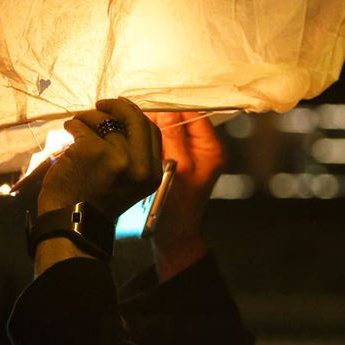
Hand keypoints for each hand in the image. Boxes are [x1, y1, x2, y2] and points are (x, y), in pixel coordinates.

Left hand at [39, 98, 162, 218]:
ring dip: (88, 116)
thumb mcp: (128, 182)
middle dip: (116, 106)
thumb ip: (134, 155)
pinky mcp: (94, 151)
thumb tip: (126, 117)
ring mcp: (119, 157)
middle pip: (136, 120)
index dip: (135, 116)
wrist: (71, 222)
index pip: (152, 132)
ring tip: (77, 123)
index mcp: (151, 173)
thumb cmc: (95, 201)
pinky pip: (82, 127)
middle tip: (100, 104)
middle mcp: (140, 165)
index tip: (119, 109)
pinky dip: (73, 125)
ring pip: (105, 120)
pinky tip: (68, 132)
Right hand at [148, 112, 224, 280]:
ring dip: (153, 126)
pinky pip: (165, 139)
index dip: (169, 109)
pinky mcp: (178, 160)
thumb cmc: (175, 209)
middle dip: (159, 117)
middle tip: (135, 118)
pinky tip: (136, 139)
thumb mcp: (175, 169)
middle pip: (181, 119)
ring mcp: (192, 154)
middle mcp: (205, 147)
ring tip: (133, 127)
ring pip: (170, 128)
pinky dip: (152, 137)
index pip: (192, 114)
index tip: (146, 108)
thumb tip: (166, 111)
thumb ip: (172, 138)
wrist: (172, 236)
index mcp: (211, 148)